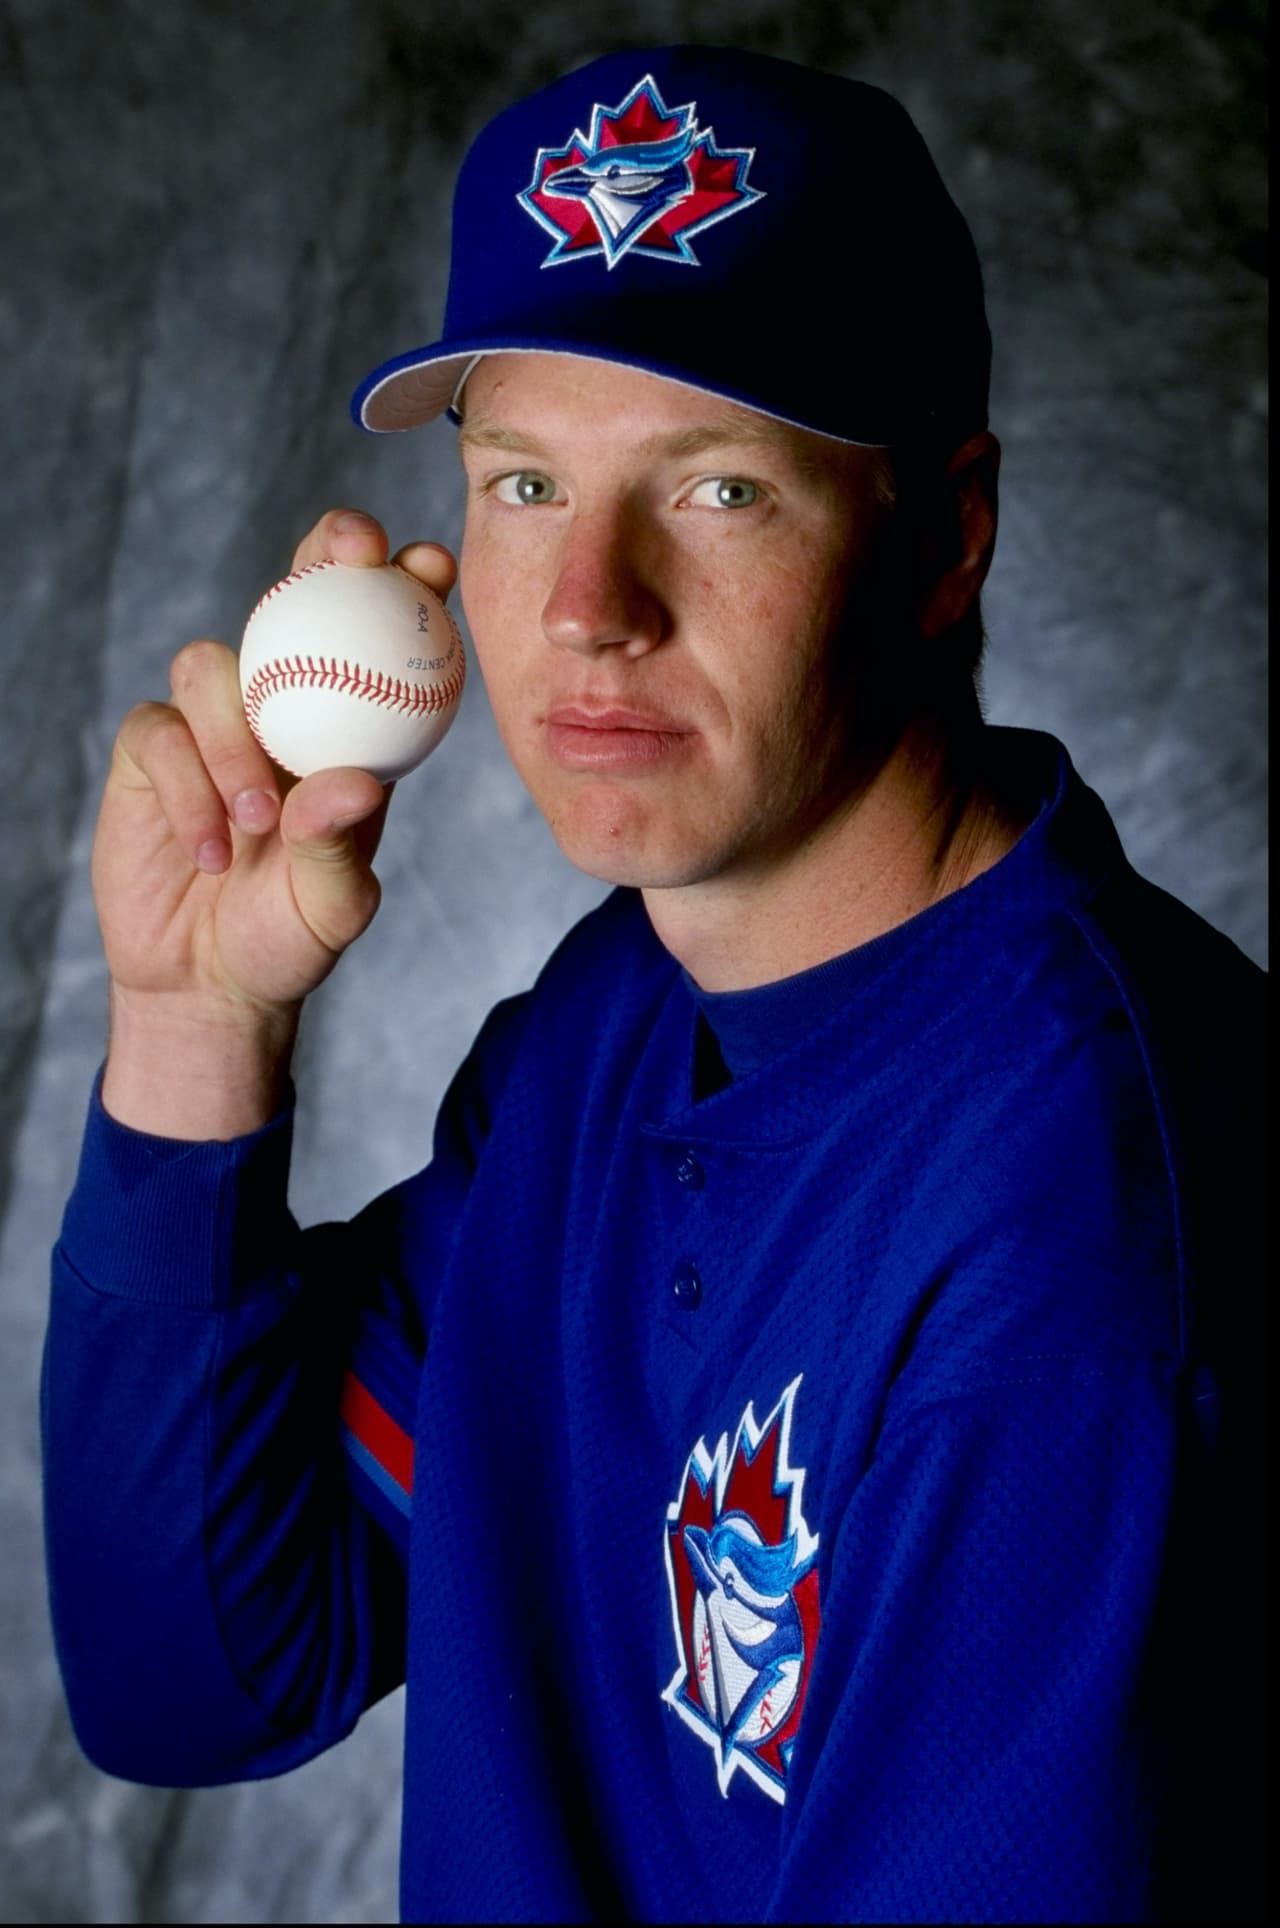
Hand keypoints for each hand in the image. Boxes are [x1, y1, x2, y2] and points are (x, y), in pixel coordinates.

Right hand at [95, 510, 457, 1134]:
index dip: (404, 582)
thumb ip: (340, 841)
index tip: (432, 564)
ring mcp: (210, 720)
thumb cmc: (290, 934)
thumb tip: (353, 782)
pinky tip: (213, 852)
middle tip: (350, 556)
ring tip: (259, 825)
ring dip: (237, 739)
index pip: (378, 633)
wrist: (209, 981)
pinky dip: (191, 791)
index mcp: (350, 723)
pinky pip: (161, 733)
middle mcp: (281, 704)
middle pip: (294, 596)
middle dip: (322, 556)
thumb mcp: (334, 900)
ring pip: (213, 666)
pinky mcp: (151, 751)